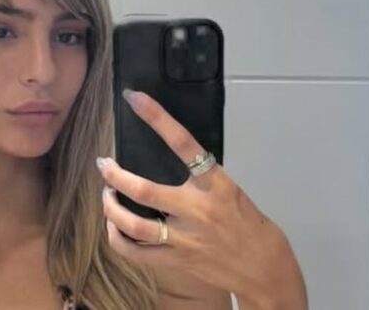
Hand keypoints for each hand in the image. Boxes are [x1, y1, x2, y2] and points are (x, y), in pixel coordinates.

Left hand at [97, 90, 307, 309]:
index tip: (134, 98)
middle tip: (103, 164)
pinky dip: (117, 240)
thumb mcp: (231, 192)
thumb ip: (202, 180)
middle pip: (144, 190)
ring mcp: (184, 238)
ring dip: (111, 208)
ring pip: (133, 225)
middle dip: (115, 175)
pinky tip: (113, 228)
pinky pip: (136, 253)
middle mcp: (197, 209)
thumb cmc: (249, 225)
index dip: (157, 118)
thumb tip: (173, 162)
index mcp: (215, 184)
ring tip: (106, 196)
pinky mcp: (177, 261)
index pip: (183, 142)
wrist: (265, 269)